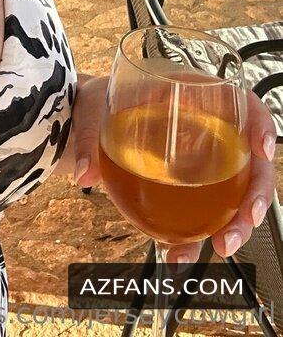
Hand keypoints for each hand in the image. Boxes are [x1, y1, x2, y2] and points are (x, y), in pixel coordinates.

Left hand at [66, 74, 277, 263]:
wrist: (88, 122)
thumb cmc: (99, 103)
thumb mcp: (93, 110)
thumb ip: (90, 140)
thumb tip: (86, 174)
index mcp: (189, 94)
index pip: (241, 103)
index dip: (260, 123)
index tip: (260, 147)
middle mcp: (205, 128)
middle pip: (249, 159)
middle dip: (256, 193)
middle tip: (246, 219)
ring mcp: (201, 161)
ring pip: (235, 193)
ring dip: (234, 223)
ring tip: (220, 245)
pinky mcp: (188, 188)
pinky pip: (202, 214)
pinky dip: (195, 237)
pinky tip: (180, 252)